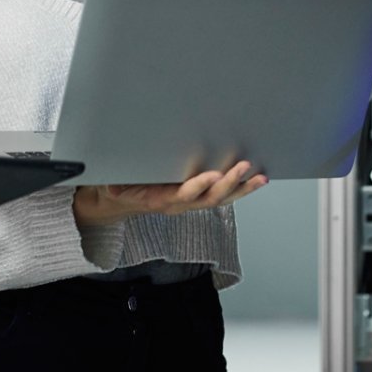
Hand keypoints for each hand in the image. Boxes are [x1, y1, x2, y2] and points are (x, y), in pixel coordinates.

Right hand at [73, 161, 267, 226]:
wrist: (119, 202)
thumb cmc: (118, 188)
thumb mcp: (111, 186)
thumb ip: (114, 186)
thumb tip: (113, 186)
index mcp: (160, 200)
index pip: (183, 195)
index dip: (199, 186)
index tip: (214, 175)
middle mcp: (179, 204)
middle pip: (209, 198)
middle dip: (229, 183)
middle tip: (244, 167)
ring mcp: (190, 202)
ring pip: (220, 198)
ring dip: (242, 188)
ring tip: (260, 177)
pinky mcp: (197, 197)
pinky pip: (221, 195)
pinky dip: (239, 188)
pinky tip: (255, 177)